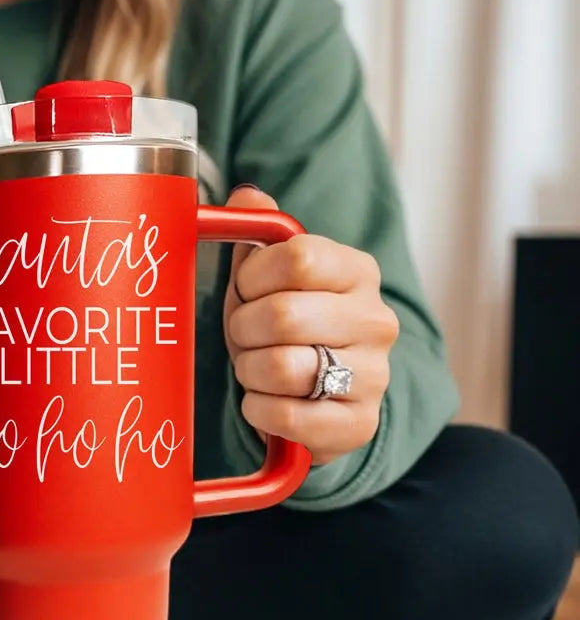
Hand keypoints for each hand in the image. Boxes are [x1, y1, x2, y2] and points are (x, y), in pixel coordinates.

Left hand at [222, 185, 399, 465]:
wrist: (315, 398)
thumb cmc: (284, 328)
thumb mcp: (266, 276)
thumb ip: (258, 230)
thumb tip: (247, 195)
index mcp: (357, 272)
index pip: (296, 257)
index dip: (252, 276)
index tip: (246, 291)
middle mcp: (376, 320)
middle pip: (282, 315)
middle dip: (243, 329)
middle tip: (245, 337)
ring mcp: (374, 375)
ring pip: (280, 367)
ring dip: (249, 371)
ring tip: (256, 369)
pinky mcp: (360, 424)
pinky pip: (287, 415)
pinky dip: (258, 409)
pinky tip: (265, 401)